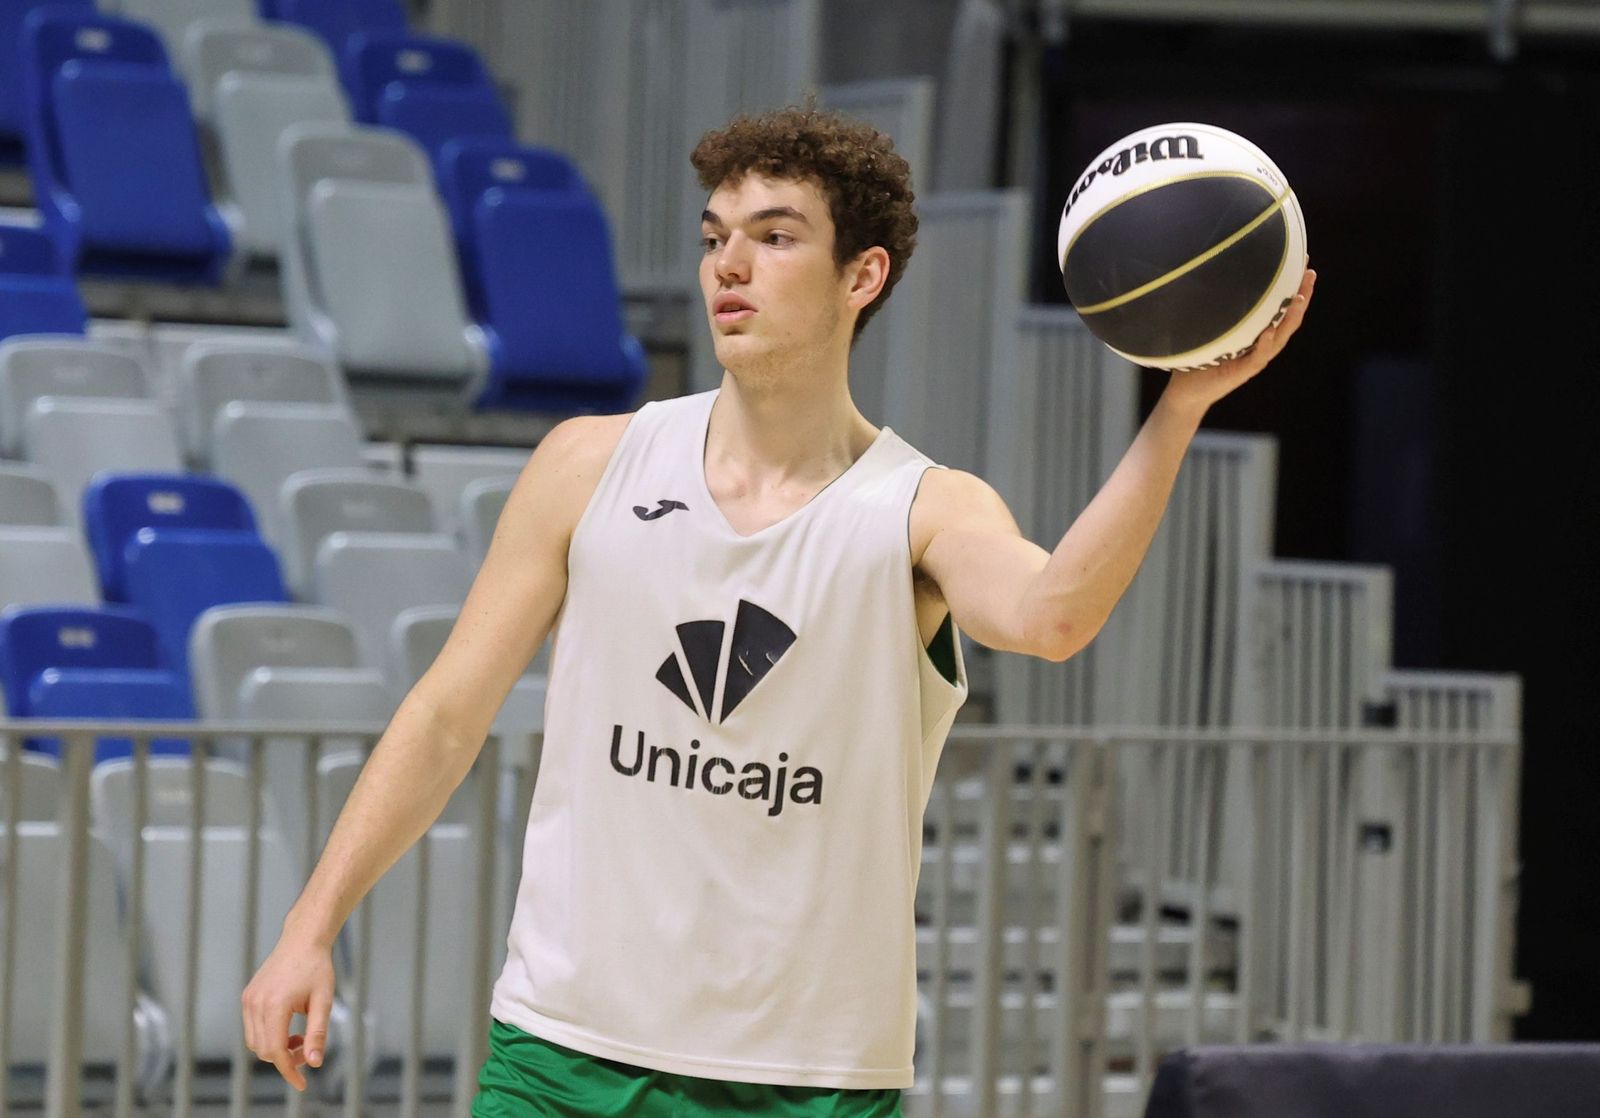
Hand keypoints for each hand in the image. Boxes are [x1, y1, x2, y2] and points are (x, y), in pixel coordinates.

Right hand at [241, 932, 335, 1091]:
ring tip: (299, 1037)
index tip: (302, 1083)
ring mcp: (248, 1000)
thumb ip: (317, 1033)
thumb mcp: (323, 1001)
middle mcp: (255, 1004)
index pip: (276, 1051)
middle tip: (307, 1051)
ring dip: (275, 1048)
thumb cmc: (317, 967)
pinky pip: (252, 1028)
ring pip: (255, 1042)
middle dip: (285, 1059)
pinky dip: (268, 1036)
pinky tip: (288, 1027)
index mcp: (274, 1005)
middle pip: (264, 1050)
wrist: (303, 940)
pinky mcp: (248, 997)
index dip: (289, 1071)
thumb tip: (314, 1063)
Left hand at [1161, 264, 1316, 416]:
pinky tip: (1269, 330)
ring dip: (1291, 316)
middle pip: (1289, 319)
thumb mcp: (1211, 327)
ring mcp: (1253, 359)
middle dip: (1302, 295)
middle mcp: (1261, 345)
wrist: (1186, 392)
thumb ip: (1218, 308)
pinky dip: (1264, 344)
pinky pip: (1257, 357)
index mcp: (1257, 333)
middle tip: (1310, 273)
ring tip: (1300, 296)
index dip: (1293, 285)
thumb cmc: (1197, 357)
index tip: (1302, 260)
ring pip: (1280, 336)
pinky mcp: (1241, 373)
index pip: (1281, 307)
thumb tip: (1213, 272)